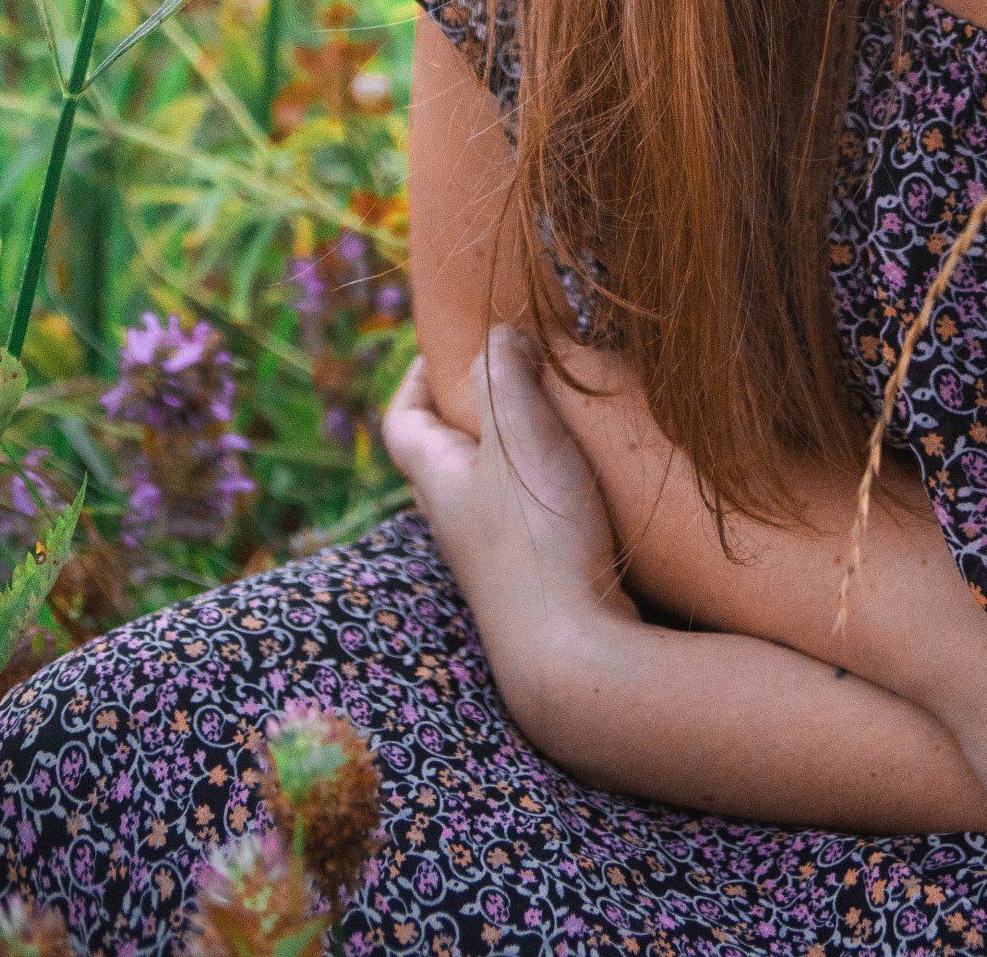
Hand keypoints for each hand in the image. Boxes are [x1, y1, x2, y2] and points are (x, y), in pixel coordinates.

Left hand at [383, 328, 637, 675]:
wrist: (573, 653)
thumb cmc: (540, 538)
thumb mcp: (518, 436)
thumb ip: (502, 374)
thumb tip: (497, 334)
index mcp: (438, 480)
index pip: (402, 422)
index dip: (414, 377)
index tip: (447, 343)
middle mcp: (456, 518)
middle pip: (441, 452)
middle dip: (468, 406)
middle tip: (513, 369)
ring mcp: (494, 553)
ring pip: (487, 483)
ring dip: (511, 444)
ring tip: (558, 412)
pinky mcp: (534, 575)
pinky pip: (525, 512)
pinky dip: (543, 481)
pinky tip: (585, 473)